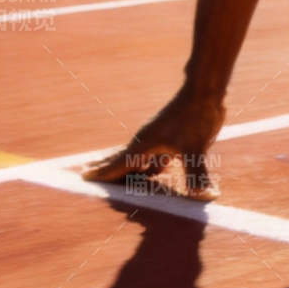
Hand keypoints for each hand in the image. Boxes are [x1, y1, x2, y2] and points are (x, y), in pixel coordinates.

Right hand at [82, 86, 224, 200]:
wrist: (205, 91)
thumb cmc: (195, 117)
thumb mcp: (195, 148)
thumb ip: (197, 175)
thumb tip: (206, 196)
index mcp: (144, 145)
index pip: (117, 163)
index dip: (101, 172)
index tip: (82, 177)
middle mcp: (147, 142)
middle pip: (121, 158)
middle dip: (105, 167)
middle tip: (84, 172)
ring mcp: (159, 140)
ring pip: (138, 159)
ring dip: (127, 169)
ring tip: (116, 178)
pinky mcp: (173, 139)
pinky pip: (155, 158)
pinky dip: (149, 168)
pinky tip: (151, 175)